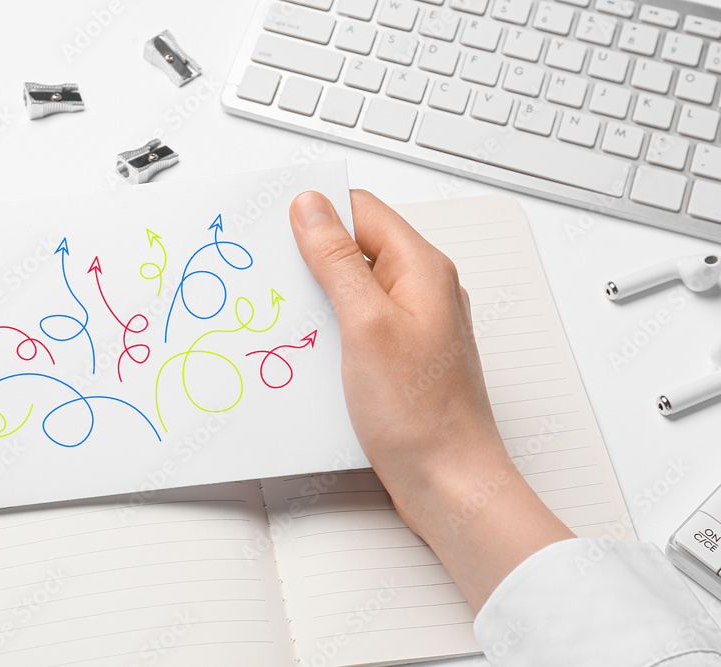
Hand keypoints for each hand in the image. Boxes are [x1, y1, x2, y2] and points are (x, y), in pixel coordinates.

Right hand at [289, 190, 572, 610]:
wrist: (448, 481)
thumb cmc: (422, 414)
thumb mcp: (366, 324)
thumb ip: (337, 261)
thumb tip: (311, 209)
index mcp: (422, 269)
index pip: (362, 210)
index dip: (318, 212)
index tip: (276, 226)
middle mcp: (421, 291)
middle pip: (356, 248)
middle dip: (310, 258)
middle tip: (273, 274)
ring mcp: (411, 325)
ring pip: (352, 289)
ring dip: (318, 298)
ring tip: (289, 317)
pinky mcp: (398, 357)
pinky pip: (356, 325)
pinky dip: (329, 330)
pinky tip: (309, 349)